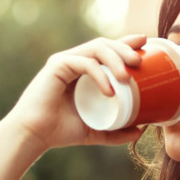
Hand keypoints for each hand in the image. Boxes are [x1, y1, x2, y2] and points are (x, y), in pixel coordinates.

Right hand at [0, 34, 151, 153]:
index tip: (146, 43)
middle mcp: (74, 61)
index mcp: (83, 70)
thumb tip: (140, 131)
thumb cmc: (59, 131)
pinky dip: (100, 75)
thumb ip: (116, 132)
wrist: (34, 136)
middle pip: (105, 44)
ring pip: (97, 48)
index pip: (108, 50)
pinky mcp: (57, 65)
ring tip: (128, 77)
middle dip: (125, 48)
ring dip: (116, 59)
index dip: (127, 43)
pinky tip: (110, 91)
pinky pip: (85, 64)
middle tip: (140, 61)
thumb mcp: (95, 132)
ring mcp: (65, 61)